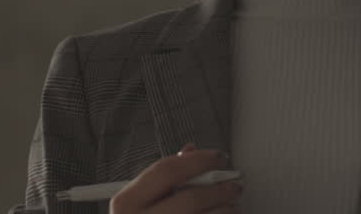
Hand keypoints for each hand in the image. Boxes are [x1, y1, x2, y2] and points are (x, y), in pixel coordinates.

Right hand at [109, 143, 241, 213]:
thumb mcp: (139, 201)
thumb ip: (163, 177)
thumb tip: (190, 152)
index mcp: (126, 204)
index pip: (166, 171)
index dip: (198, 161)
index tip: (219, 158)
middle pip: (189, 199)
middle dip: (218, 189)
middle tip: (234, 184)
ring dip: (224, 211)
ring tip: (232, 206)